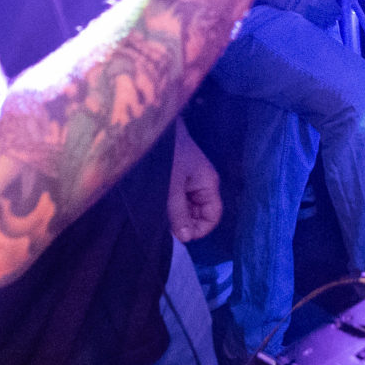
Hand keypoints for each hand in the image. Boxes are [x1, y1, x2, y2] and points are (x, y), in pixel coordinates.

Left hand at [167, 120, 222, 241]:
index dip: (199, 229)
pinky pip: (178, 198)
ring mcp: (189, 180)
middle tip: (165, 227)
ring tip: (159, 216)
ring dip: (175, 215)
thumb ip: (179, 213)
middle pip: (200, 213)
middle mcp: (202, 183)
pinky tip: (157, 206)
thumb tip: (186, 239)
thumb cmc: (166, 155)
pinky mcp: (176, 176)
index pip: (213, 216)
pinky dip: (170, 205)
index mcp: (208, 183)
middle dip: (186, 223)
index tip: (179, 236)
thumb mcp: (171, 188)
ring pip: (187, 207)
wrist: (152, 126)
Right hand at [293, 0, 344, 28]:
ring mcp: (323, 23)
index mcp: (337, 10)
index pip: (341, 10)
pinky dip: (321, 23)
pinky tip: (317, 17)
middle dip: (334, 13)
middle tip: (327, 6)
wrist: (300, 0)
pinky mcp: (315, 25)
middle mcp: (332, 18)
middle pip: (336, 17)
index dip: (338, 6)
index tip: (334, 1)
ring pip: (329, 23)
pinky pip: (322, 26)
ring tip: (322, 12)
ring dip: (328, 19)